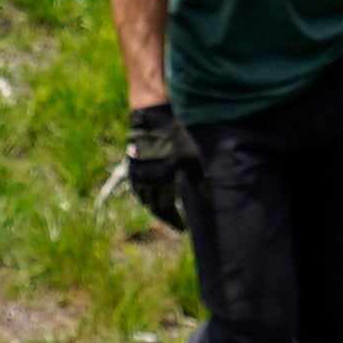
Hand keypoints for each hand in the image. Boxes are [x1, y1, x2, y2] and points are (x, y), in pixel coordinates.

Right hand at [125, 102, 192, 235]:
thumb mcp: (191, 157)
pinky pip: (138, 188)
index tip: (182, 228)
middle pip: (154, 206)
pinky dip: (146, 195)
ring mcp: (136, 173)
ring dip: (154, 206)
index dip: (174, 220)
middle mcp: (145, 181)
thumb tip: (209, 199)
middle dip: (165, 215)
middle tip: (174, 220)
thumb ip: (198, 181)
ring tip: (164, 210)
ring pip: (144, 198)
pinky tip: (153, 193)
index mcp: (160, 182)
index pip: (165, 210)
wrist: (153, 114)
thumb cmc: (174, 134)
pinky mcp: (132, 164)